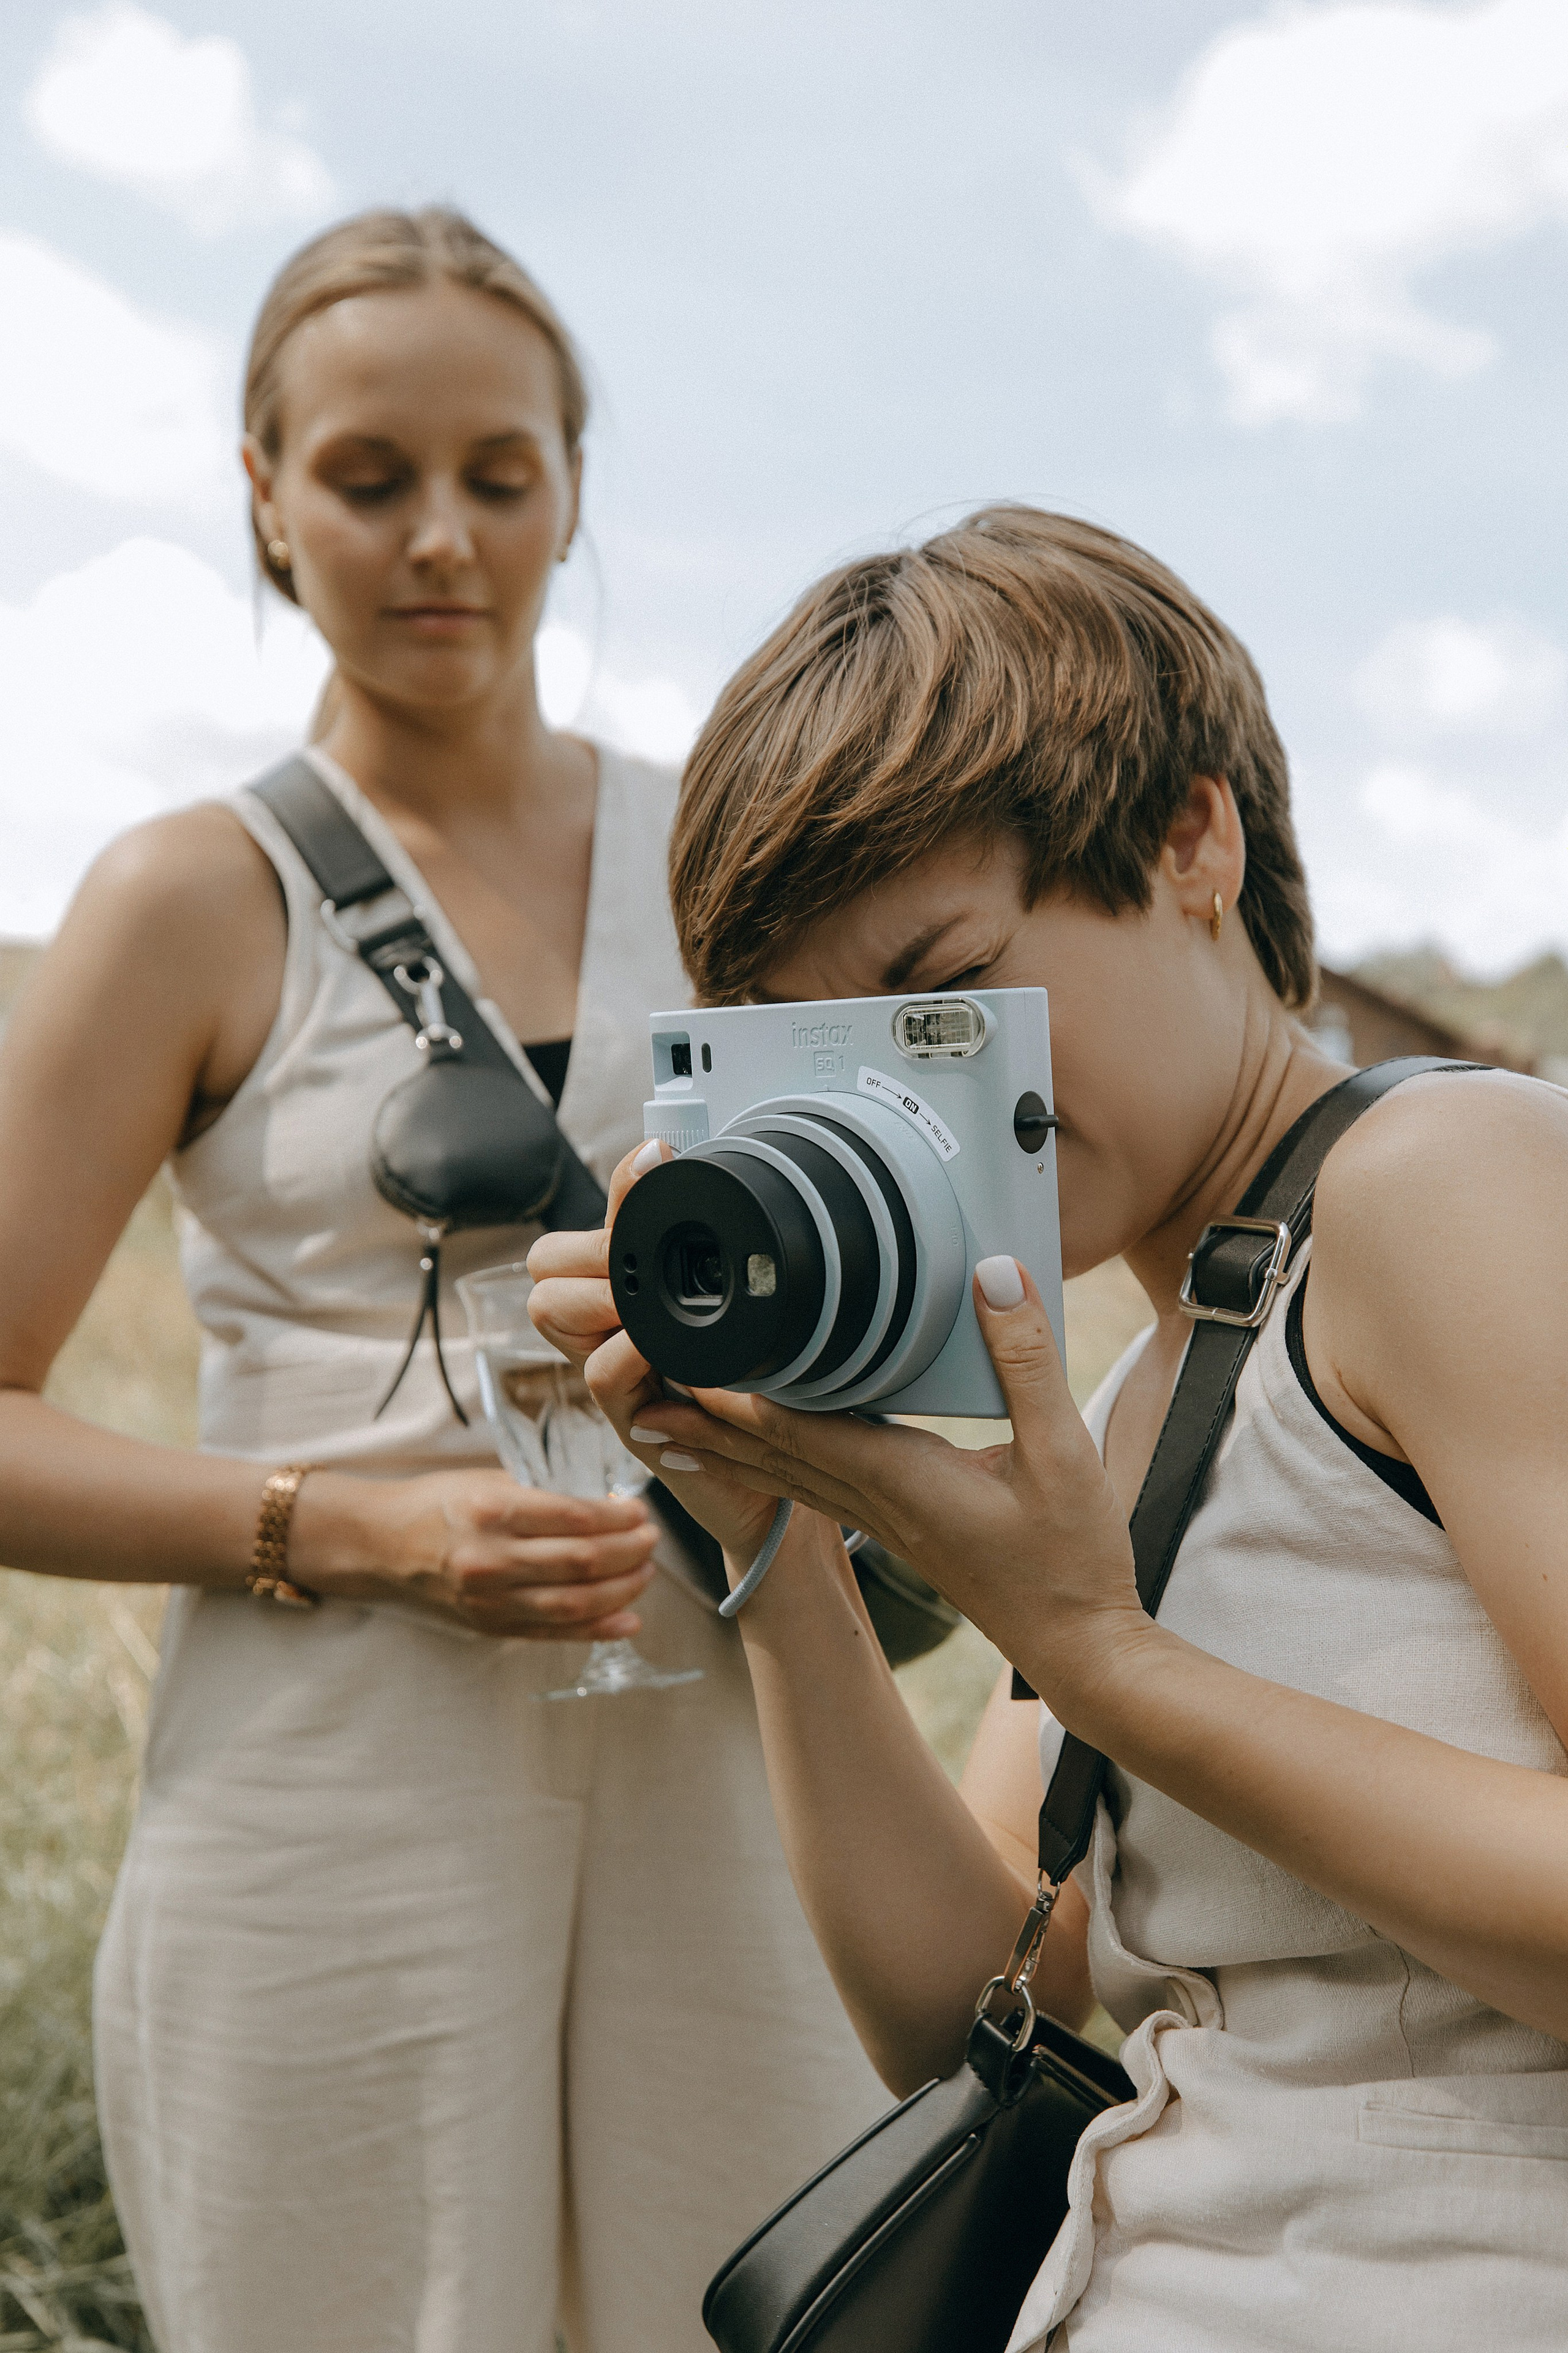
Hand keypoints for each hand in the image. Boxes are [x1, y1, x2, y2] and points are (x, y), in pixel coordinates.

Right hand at [292, 1466, 659, 1640]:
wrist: (381, 1545)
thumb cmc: (439, 1503)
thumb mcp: (489, 1480)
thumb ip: (544, 1495)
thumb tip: (607, 1507)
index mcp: (492, 1511)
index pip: (575, 1518)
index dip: (619, 1518)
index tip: (641, 1513)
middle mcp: (491, 1559)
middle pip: (582, 1563)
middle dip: (629, 1553)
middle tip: (652, 1541)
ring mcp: (490, 1600)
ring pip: (574, 1603)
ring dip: (622, 1590)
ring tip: (645, 1574)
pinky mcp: (490, 1627)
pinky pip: (554, 1633)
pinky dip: (597, 1629)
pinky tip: (627, 1619)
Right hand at [527, 1142, 787, 1569]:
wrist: (767, 1476)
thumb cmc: (749, 1388)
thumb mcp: (732, 1311)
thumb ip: (713, 1260)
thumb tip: (701, 1179)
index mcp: (627, 1292)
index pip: (583, 1227)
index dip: (615, 1193)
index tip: (657, 1160)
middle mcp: (604, 1329)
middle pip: (545, 1264)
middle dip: (591, 1251)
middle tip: (638, 1259)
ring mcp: (609, 1374)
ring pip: (551, 1309)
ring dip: (600, 1296)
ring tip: (645, 1304)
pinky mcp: (630, 1423)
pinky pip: (603, 1375)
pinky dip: (629, 1352)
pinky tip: (663, 1349)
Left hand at [605, 1258, 1147, 1725]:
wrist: (1082, 1649)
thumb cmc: (1072, 1561)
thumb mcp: (1062, 1450)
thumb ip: (1024, 1359)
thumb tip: (995, 1275)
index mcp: (898, 1479)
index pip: (795, 1427)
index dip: (735, 1392)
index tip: (683, 1354)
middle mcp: (874, 1502)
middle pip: (769, 1451)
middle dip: (703, 1418)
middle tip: (635, 1387)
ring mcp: (882, 1521)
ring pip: (784, 1472)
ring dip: (724, 1444)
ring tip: (664, 1421)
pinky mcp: (898, 1528)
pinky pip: (814, 1486)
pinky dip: (772, 1461)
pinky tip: (758, 1451)